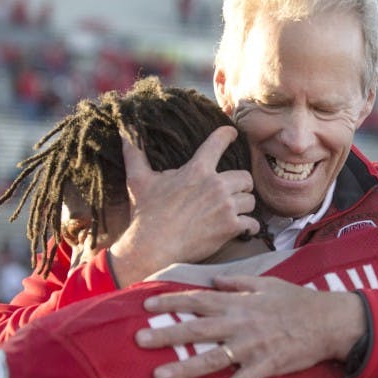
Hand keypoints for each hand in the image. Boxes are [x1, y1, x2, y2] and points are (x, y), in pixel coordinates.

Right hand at [108, 126, 258, 285]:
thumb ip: (135, 153)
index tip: (232, 134)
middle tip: (232, 192)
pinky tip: (243, 229)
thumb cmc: (146, 214)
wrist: (153, 248)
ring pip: (250, 200)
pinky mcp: (230, 228)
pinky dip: (249, 227)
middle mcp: (215, 185)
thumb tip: (124, 130)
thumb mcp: (138, 180)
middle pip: (245, 177)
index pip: (218, 142)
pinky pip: (252, 223)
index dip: (227, 135)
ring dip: (244, 206)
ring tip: (234, 212)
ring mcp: (225, 207)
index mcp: (197, 169)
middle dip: (240, 185)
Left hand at [136, 275, 366, 377]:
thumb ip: (238, 282)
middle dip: (167, 334)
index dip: (172, 302)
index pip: (198, 300)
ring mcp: (252, 347)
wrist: (329, 321)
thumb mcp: (267, 283)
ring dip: (185, 367)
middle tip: (139, 340)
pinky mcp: (267, 366)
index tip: (146, 304)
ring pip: (213, 358)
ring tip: (159, 375)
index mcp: (239, 303)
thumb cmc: (297, 301)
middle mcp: (240, 324)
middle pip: (197, 329)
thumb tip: (214, 279)